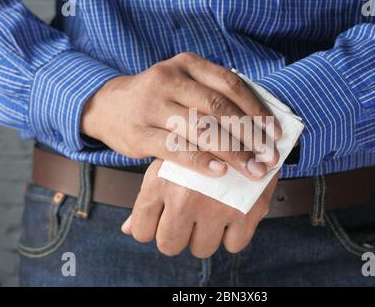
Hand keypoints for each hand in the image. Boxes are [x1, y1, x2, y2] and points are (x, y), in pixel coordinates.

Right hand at [81, 52, 280, 178]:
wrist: (109, 105)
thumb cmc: (159, 98)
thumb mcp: (184, 83)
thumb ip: (214, 95)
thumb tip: (260, 124)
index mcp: (187, 64)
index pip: (230, 84)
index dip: (257, 110)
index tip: (275, 133)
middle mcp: (169, 79)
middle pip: (218, 108)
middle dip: (250, 135)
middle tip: (269, 158)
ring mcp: (152, 106)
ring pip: (200, 129)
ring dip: (232, 152)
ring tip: (252, 169)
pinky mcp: (140, 133)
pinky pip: (176, 149)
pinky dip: (201, 161)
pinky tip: (221, 172)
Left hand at [121, 159, 278, 257]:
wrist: (246, 124)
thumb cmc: (200, 146)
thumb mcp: (168, 164)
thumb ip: (148, 199)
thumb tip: (127, 229)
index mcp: (160, 182)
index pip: (141, 231)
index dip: (151, 229)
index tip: (162, 220)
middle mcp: (185, 197)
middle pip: (169, 245)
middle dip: (177, 236)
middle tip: (188, 219)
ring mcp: (216, 206)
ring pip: (201, 249)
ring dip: (205, 236)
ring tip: (212, 211)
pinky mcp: (247, 211)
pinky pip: (233, 245)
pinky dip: (234, 234)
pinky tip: (232, 213)